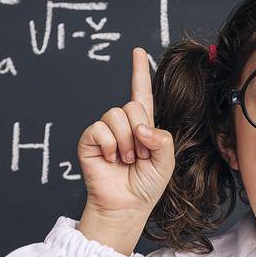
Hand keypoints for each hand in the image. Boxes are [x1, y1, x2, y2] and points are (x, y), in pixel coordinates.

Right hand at [77, 47, 175, 224]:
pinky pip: (99, 129)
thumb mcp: (166, 161)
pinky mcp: (89, 139)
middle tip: (140, 156)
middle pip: (132, 105)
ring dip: (126, 142)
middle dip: (140, 132)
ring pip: (116, 115)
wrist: (126, 205)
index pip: (141, 93)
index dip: (140, 71)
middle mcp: (123, 124)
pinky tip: (110, 159)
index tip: (138, 51)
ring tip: (126, 160)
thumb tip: (140, 127)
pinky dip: (109, 145)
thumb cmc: (146, 185)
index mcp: (143, 125)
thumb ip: (162, 139)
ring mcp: (105, 131)